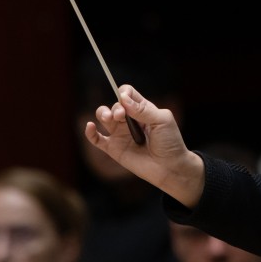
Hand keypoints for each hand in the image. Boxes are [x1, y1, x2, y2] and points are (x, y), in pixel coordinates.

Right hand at [84, 84, 204, 207]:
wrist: (170, 168)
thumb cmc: (170, 143)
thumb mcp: (162, 120)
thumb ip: (143, 109)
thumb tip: (123, 98)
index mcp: (142, 110)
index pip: (127, 94)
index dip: (123, 93)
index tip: (124, 99)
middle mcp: (129, 120)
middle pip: (114, 105)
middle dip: (114, 107)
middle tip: (120, 115)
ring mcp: (120, 134)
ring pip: (103, 117)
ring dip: (102, 113)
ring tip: (109, 119)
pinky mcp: (114, 148)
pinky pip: (97, 139)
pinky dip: (90, 132)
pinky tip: (90, 126)